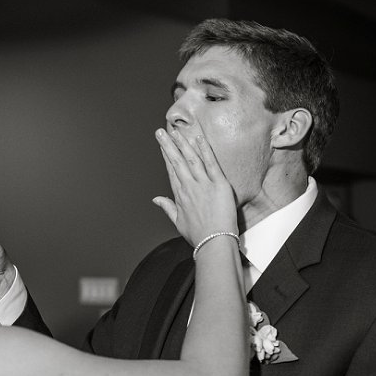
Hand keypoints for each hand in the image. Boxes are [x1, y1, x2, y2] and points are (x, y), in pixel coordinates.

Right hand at [152, 128, 237, 246]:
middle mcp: (189, 187)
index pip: (171, 170)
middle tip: (161, 131)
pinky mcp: (219, 185)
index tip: (162, 143)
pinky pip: (211, 164)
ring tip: (175, 131)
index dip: (166, 155)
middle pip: (177, 161)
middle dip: (168, 145)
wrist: (214, 243)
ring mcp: (204, 184)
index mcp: (180, 195)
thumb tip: (155, 199)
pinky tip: (198, 138)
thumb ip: (167, 207)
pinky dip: (204, 150)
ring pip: (191, 159)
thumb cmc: (198, 235)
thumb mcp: (178, 222)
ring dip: (182, 144)